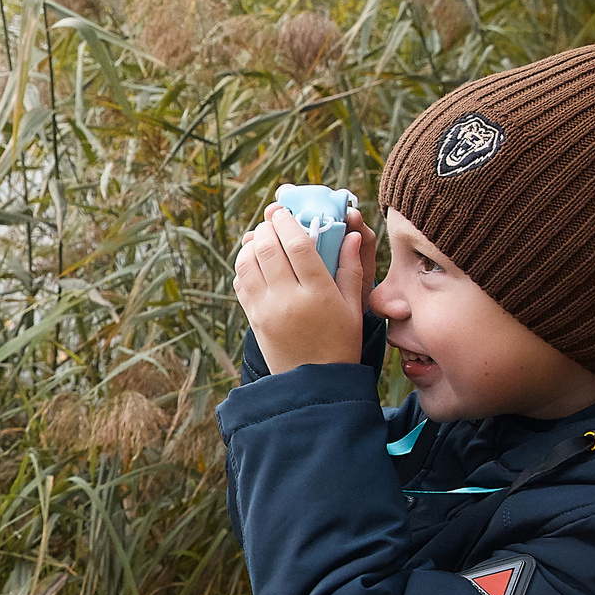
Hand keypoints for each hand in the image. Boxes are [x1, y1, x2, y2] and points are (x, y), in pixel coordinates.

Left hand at [235, 201, 371, 373]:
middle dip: (267, 227)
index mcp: (318, 294)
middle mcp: (288, 299)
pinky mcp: (253, 319)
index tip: (283, 210)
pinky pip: (241, 283)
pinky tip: (253, 260)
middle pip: (268, 249)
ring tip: (261, 236)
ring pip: (248, 263)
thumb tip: (352, 234)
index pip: (298, 246)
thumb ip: (351, 269)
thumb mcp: (353, 307)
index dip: (288, 222)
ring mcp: (266, 310)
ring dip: (251, 244)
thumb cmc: (341, 342)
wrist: (314, 384)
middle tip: (271, 217)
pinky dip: (243, 266)